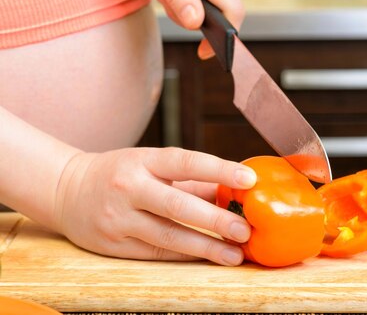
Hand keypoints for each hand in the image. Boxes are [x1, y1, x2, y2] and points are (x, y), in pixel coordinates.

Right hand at [53, 147, 256, 265]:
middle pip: (178, 205)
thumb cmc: (122, 173)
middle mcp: (129, 188)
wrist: (65, 190)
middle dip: (215, 220)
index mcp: (143, 161)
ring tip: (235, 254)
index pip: (186, 162)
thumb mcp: (152, 164)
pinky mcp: (112, 244)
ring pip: (167, 235)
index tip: (250, 179)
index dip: (220, 169)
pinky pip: (156, 252)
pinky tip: (208, 257)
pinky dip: (185, 255)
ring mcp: (118, 218)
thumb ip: (193, 178)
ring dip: (206, 247)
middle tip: (245, 230)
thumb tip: (236, 189)